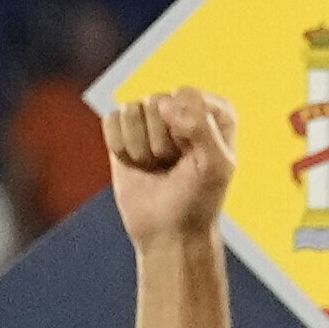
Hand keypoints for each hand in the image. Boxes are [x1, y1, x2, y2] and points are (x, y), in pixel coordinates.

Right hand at [102, 81, 236, 254]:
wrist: (169, 232)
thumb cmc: (198, 200)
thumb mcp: (215, 166)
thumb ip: (200, 127)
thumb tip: (164, 103)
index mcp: (214, 111)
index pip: (186, 96)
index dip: (185, 129)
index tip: (194, 156)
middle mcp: (183, 108)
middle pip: (157, 102)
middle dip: (162, 141)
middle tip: (173, 166)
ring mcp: (152, 118)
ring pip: (132, 110)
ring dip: (142, 148)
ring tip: (157, 166)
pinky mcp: (125, 130)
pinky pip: (112, 120)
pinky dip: (121, 149)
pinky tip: (137, 165)